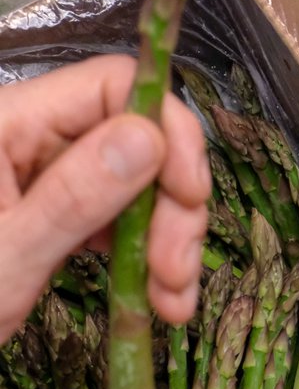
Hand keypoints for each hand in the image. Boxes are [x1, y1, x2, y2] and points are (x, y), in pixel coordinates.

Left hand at [0, 55, 208, 338]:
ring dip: (170, 240)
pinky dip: (148, 257)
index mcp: (5, 125)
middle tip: (179, 273)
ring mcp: (43, 176)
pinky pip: (120, 219)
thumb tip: (149, 136)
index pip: (112, 86)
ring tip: (172, 302)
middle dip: (172, 205)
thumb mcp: (1, 261)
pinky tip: (157, 298)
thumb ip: (73, 197)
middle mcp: (28, 138)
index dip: (165, 131)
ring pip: (140, 184)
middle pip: (137, 139)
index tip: (189, 198)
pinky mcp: (53, 213)